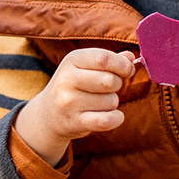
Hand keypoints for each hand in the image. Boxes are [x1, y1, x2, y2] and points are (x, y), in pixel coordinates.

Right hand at [14, 47, 134, 166]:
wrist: (48, 114)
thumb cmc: (74, 85)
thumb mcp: (84, 67)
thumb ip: (108, 60)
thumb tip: (130, 57)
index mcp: (72, 60)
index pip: (103, 58)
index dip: (122, 65)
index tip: (127, 70)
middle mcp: (67, 80)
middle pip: (109, 80)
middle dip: (118, 85)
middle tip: (109, 88)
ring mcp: (68, 102)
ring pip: (111, 101)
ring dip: (113, 103)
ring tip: (100, 102)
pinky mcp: (74, 122)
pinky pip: (106, 120)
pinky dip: (116, 119)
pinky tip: (114, 116)